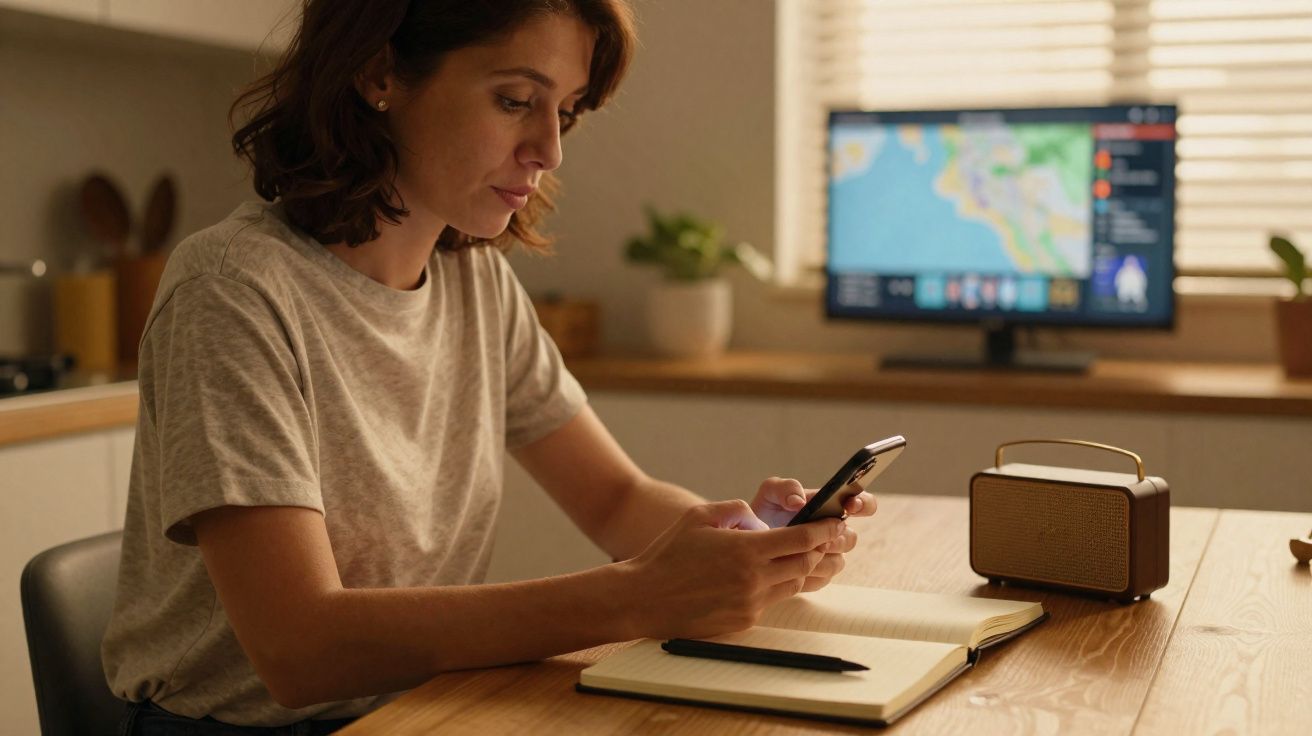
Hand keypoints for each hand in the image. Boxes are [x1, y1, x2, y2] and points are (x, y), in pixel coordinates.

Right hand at [622, 500, 845, 638]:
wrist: (643, 598)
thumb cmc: (667, 554)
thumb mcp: (698, 516)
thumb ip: (735, 509)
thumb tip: (759, 518)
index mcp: (746, 549)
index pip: (801, 540)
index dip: (823, 531)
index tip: (835, 524)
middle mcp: (754, 579)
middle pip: (805, 564)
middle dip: (817, 550)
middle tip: (821, 539)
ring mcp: (750, 603)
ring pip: (792, 584)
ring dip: (797, 569)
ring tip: (793, 556)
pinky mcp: (744, 620)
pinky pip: (770, 600)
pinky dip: (773, 586)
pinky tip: (761, 576)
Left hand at [749, 477, 874, 590]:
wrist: (747, 540)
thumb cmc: (764, 511)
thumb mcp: (770, 493)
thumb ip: (785, 488)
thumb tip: (799, 501)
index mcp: (831, 506)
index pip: (863, 504)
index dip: (862, 504)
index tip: (849, 506)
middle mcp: (835, 531)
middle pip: (851, 539)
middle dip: (835, 539)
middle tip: (818, 539)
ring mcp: (829, 555)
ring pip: (838, 562)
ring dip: (820, 559)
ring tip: (797, 554)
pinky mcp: (817, 576)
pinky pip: (823, 579)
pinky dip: (808, 574)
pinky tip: (789, 569)